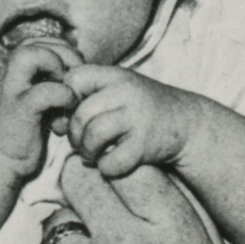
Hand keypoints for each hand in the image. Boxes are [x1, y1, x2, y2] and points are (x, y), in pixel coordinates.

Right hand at [0, 40, 79, 181]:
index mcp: (8, 74)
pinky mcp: (19, 111)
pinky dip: (64, 94)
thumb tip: (74, 75)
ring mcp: (10, 92)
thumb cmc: (18, 136)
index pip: (33, 43)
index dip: (58, 50)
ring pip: (29, 55)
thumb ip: (43, 85)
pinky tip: (67, 109)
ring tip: (68, 87)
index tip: (73, 71)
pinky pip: (45, 90)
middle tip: (75, 76)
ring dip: (57, 65)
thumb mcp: (29, 104)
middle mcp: (5, 78)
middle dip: (61, 53)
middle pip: (31, 43)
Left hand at [19, 156, 234, 243]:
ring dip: (69, 236)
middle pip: (80, 179)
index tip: (114, 178)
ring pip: (54, 224)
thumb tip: (145, 162)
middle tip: (94, 209)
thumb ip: (184, 210)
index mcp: (169, 236)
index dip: (118, 167)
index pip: (129, 165)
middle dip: (85, 187)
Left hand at [65, 66, 194, 177]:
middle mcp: (127, 92)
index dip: (67, 99)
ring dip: (87, 152)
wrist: (188, 124)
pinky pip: (111, 161)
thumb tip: (56, 123)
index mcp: (116, 76)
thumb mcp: (119, 91)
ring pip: (93, 136)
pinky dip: (106, 167)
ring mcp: (137, 117)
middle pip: (81, 114)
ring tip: (94, 154)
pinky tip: (112, 163)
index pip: (74, 79)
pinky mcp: (146, 144)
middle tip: (82, 143)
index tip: (75, 115)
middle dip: (75, 135)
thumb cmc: (143, 109)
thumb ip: (88, 99)